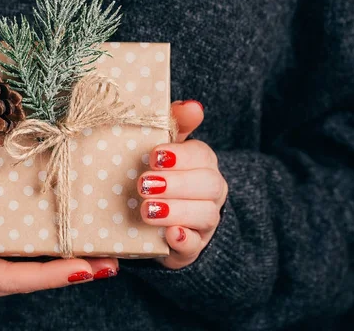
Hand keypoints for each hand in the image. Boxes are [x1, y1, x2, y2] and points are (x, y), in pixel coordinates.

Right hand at [0, 179, 118, 305]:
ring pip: (21, 281)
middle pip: (21, 284)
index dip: (48, 276)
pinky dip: (45, 267)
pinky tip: (73, 258)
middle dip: (66, 276)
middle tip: (108, 264)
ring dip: (61, 273)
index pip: (8, 279)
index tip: (84, 268)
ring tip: (101, 261)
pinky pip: (16, 274)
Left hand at [137, 100, 227, 269]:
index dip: (180, 155)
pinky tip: (170, 234)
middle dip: (176, 183)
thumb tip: (192, 106)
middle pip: (208, 184)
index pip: (202, 154)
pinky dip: (183, 240)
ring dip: (175, 211)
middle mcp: (210, 191)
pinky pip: (195, 246)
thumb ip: (175, 125)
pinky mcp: (192, 248)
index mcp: (202, 163)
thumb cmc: (158, 177)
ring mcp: (204, 222)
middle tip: (143, 184)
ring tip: (147, 210)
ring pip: (205, 215)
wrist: (151, 223)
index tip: (153, 156)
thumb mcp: (161, 150)